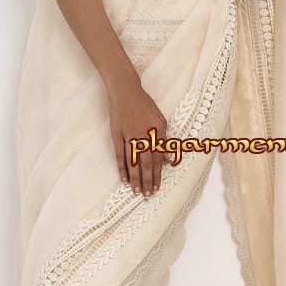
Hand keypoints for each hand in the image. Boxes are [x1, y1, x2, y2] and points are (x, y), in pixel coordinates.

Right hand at [106, 70, 172, 197]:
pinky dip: (121, 168)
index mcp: (156, 132)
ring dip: (136, 178)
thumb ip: (165, 140)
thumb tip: (169, 159)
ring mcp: (129, 136)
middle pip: (147, 163)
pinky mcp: (117, 135)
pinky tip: (124, 179)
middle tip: (148, 194)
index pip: (158, 158)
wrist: (126, 91)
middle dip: (148, 180)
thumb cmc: (145, 105)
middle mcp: (144, 135)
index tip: (157, 186)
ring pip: (133, 162)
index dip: (158, 174)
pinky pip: (120, 155)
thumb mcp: (160, 120)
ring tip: (137, 191)